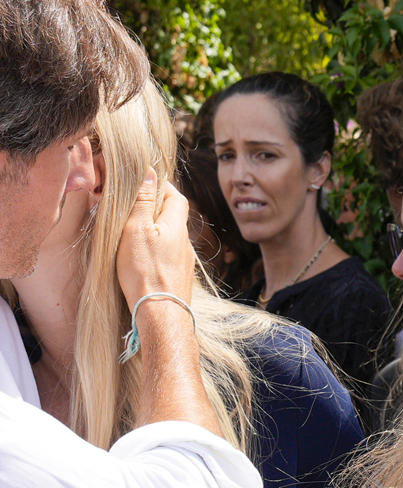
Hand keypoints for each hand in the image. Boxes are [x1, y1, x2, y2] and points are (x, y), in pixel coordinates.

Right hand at [115, 172, 196, 308]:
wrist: (161, 313)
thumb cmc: (146, 271)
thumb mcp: (137, 229)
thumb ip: (144, 202)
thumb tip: (150, 173)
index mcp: (176, 225)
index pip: (175, 195)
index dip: (160, 185)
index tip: (141, 182)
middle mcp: (185, 241)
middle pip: (174, 214)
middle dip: (156, 205)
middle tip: (132, 202)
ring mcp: (184, 260)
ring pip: (170, 235)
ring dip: (154, 227)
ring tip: (132, 227)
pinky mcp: (179, 276)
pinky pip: (168, 253)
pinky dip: (156, 246)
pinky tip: (142, 253)